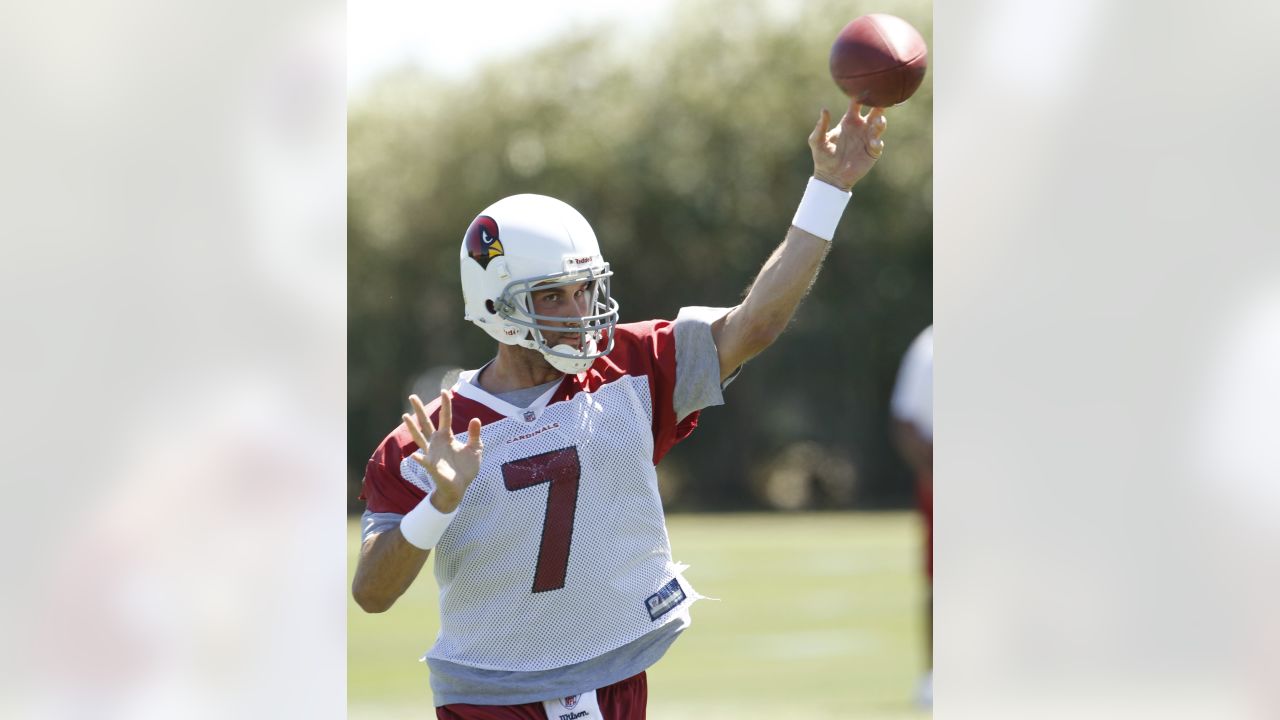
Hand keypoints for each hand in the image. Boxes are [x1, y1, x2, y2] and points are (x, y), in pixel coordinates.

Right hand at [403, 391, 482, 512]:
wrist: (459, 488)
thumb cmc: (465, 469)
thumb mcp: (475, 449)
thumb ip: (475, 434)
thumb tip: (475, 418)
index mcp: (447, 438)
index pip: (445, 418)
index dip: (445, 405)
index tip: (444, 391)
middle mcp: (437, 443)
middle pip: (426, 424)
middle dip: (419, 410)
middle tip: (412, 396)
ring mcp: (432, 454)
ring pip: (419, 438)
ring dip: (412, 428)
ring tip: (405, 416)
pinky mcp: (432, 467)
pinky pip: (424, 462)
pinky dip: (419, 459)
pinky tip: (414, 456)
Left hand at [808, 99, 886, 190]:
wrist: (831, 177)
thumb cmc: (822, 157)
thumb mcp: (817, 141)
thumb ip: (821, 126)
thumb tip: (824, 110)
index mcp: (848, 120)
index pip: (857, 103)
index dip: (861, 96)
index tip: (864, 90)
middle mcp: (860, 127)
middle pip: (874, 111)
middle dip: (879, 105)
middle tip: (880, 102)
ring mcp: (868, 138)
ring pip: (879, 125)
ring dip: (880, 122)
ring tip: (877, 123)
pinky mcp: (872, 151)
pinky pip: (878, 143)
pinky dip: (877, 141)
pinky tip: (873, 143)